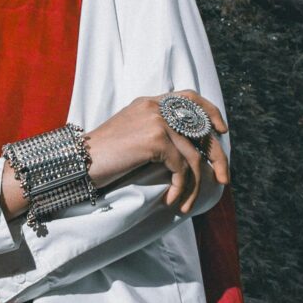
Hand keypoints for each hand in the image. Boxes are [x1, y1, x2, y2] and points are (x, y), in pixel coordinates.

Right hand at [79, 89, 229, 215]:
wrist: (78, 162)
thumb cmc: (101, 156)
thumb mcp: (131, 135)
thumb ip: (156, 132)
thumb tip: (189, 151)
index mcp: (150, 102)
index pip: (189, 97)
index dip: (211, 112)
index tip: (222, 132)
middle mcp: (155, 106)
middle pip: (201, 128)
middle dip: (218, 156)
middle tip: (224, 179)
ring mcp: (156, 121)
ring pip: (193, 156)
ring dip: (194, 185)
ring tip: (186, 204)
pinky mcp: (155, 139)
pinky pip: (181, 168)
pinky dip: (180, 189)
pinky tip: (171, 201)